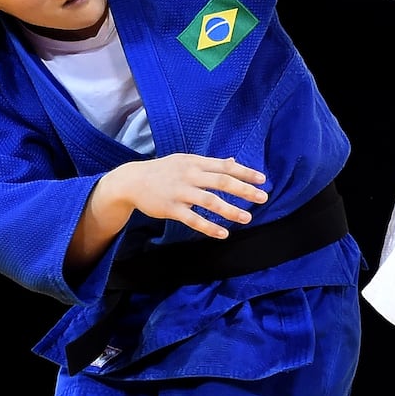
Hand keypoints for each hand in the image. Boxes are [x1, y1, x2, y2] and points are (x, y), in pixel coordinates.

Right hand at [118, 153, 268, 237]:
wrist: (131, 181)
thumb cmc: (163, 171)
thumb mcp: (185, 161)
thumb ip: (209, 164)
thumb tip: (233, 161)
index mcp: (194, 162)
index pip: (224, 166)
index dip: (245, 173)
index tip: (263, 180)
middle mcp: (189, 175)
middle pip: (221, 181)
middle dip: (244, 190)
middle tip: (263, 198)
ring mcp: (180, 192)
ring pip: (209, 201)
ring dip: (230, 210)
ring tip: (247, 218)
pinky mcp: (171, 208)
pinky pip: (193, 220)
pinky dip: (209, 227)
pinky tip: (223, 234)